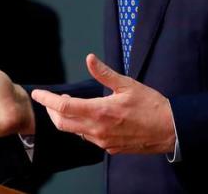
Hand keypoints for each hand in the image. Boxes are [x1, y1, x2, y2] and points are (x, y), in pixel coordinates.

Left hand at [30, 54, 175, 154]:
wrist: (169, 130)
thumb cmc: (151, 105)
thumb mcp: (128, 84)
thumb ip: (104, 73)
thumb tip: (89, 58)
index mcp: (100, 111)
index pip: (63, 107)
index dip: (47, 99)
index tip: (38, 93)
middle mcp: (98, 130)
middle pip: (62, 123)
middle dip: (51, 111)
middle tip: (50, 100)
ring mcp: (103, 141)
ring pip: (75, 132)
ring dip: (67, 119)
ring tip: (70, 106)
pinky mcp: (110, 148)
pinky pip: (89, 138)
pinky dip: (83, 127)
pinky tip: (90, 118)